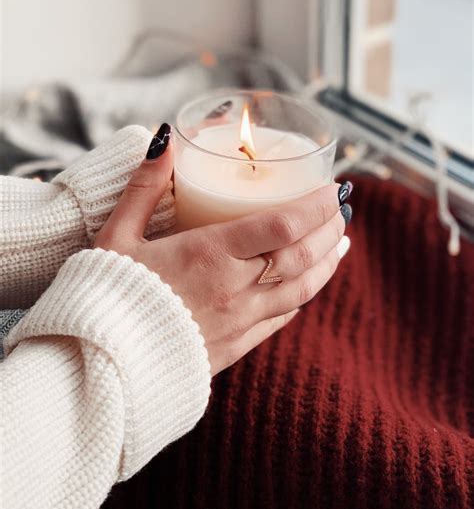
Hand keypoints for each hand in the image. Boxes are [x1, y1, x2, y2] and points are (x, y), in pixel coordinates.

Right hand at [95, 130, 350, 375]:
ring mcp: (238, 322)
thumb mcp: (116, 235)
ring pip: (301, 289)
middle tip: (342, 210)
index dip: (316, 205)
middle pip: (302, 255)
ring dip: (327, 264)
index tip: (333, 188)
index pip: (283, 224)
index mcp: (209, 254)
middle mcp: (234, 288)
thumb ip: (144, 187)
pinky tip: (307, 287)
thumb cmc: (105, 295)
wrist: (98, 367)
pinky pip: (280, 319)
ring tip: (342, 245)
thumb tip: (164, 141)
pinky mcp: (234, 348)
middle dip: (330, 230)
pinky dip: (301, 297)